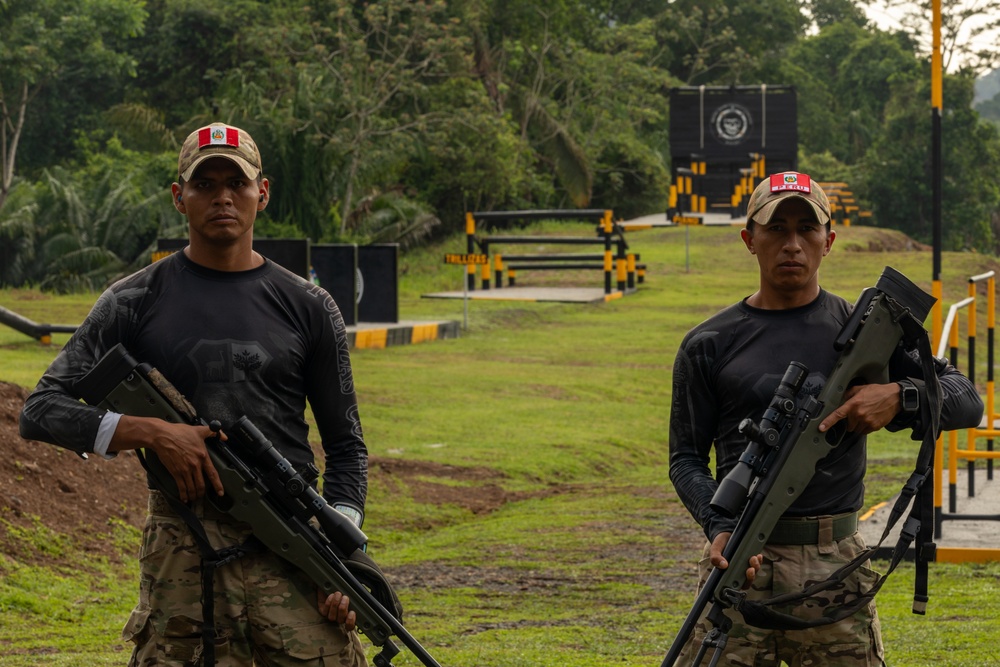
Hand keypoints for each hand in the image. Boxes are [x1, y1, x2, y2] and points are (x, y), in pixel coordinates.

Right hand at [110, 416, 224, 501]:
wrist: (162, 436)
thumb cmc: (180, 432)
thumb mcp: (200, 430)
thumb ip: (214, 433)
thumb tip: (224, 437)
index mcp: (202, 456)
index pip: (213, 473)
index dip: (217, 485)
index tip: (220, 493)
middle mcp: (195, 465)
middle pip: (201, 484)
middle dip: (202, 493)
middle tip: (202, 497)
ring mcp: (185, 470)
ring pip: (192, 487)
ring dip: (194, 495)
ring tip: (194, 498)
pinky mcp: (175, 472)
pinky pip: (181, 487)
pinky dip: (183, 494)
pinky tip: (184, 498)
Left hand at [317, 589, 356, 630]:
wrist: (331, 582)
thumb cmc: (343, 587)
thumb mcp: (352, 591)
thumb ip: (356, 597)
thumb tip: (360, 597)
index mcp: (348, 615)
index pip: (350, 625)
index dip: (351, 622)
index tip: (352, 612)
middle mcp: (339, 617)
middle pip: (341, 620)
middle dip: (343, 609)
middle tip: (345, 598)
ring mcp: (330, 615)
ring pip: (332, 617)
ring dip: (335, 605)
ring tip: (338, 594)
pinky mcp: (322, 611)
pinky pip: (325, 611)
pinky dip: (328, 603)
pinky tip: (331, 595)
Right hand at [710, 531, 761, 587]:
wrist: (726, 533)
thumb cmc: (720, 544)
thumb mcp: (715, 549)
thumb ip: (715, 557)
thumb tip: (724, 565)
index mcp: (728, 573)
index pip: (737, 584)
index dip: (742, 583)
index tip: (743, 577)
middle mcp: (738, 571)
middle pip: (747, 581)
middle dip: (751, 576)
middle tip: (750, 568)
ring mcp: (745, 566)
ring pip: (754, 572)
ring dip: (756, 567)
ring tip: (754, 558)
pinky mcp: (751, 560)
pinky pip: (758, 563)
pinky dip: (759, 560)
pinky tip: (758, 556)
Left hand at [818, 383, 899, 435]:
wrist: (895, 397)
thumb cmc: (877, 392)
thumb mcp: (860, 389)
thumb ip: (848, 394)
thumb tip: (839, 399)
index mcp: (853, 404)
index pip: (838, 415)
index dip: (828, 422)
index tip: (821, 428)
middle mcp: (859, 414)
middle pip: (848, 425)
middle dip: (851, 420)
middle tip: (858, 413)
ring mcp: (867, 421)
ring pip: (856, 429)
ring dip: (858, 425)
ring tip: (865, 415)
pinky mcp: (874, 426)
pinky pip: (865, 431)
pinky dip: (865, 427)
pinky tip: (870, 419)